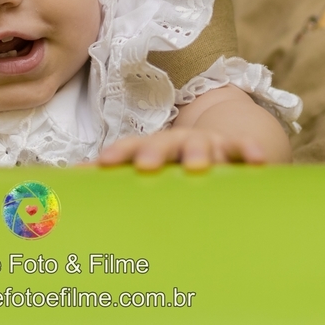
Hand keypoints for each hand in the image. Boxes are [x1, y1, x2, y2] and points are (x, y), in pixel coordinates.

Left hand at [97, 128, 266, 171]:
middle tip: (145, 165)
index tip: (102, 163)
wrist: (220, 139)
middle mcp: (178, 143)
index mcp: (153, 149)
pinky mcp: (237, 149)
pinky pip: (244, 149)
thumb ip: (112, 179)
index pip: (131, 147)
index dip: (117, 154)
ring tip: (198, 166)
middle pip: (163, 144)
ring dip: (198, 153)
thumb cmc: (172, 164)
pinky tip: (257, 160)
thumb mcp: (147, 168)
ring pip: (202, 145)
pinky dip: (250, 152)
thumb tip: (66, 185)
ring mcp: (208, 144)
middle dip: (152, 152)